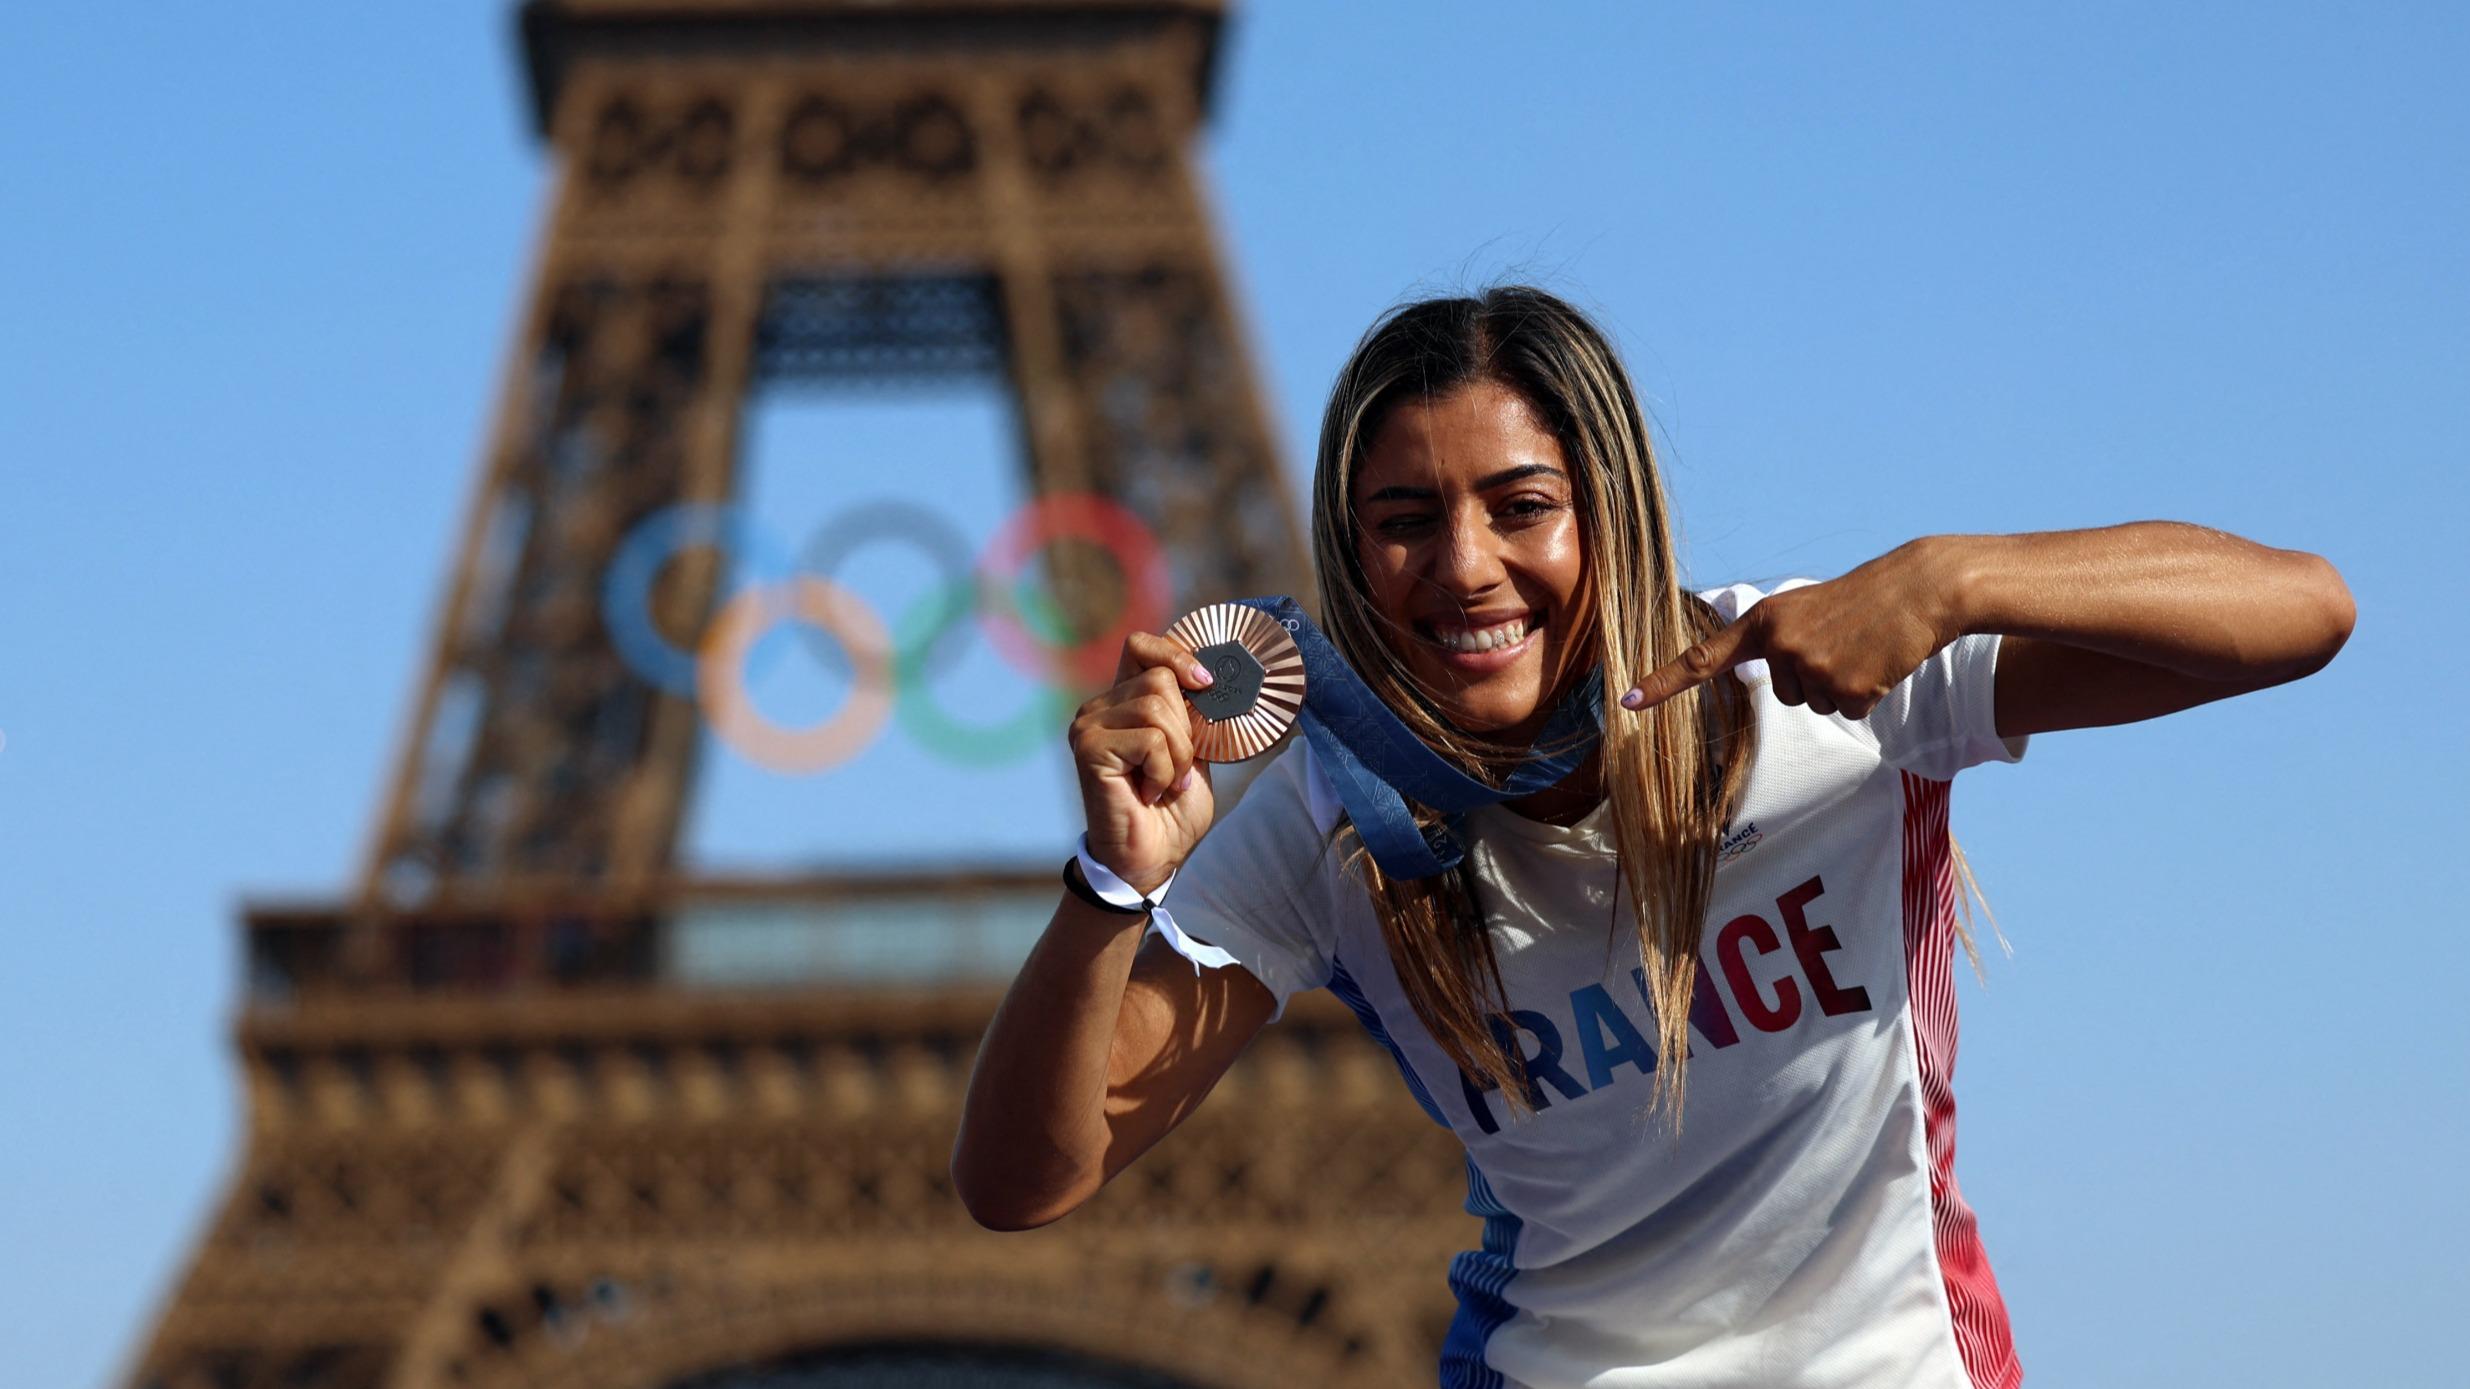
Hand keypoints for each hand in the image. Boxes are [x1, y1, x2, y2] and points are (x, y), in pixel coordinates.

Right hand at [1068, 632, 1221, 894]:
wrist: (1151, 858)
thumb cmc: (1172, 808)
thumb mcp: (1193, 750)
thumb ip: (1192, 713)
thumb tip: (1211, 679)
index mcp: (1122, 700)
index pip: (1142, 645)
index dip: (1177, 656)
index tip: (1206, 684)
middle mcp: (1099, 707)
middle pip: (1159, 679)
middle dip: (1187, 727)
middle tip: (1180, 768)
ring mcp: (1088, 727)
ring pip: (1156, 708)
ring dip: (1178, 754)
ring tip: (1167, 783)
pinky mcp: (1088, 750)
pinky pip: (1149, 740)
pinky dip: (1165, 770)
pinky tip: (1150, 793)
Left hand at [1620, 542, 1961, 717]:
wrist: (1918, 589)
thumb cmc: (1862, 599)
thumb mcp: (1805, 609)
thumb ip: (1777, 640)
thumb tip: (1775, 680)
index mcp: (1763, 622)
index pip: (1703, 659)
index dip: (1664, 683)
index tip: (1628, 701)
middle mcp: (1779, 646)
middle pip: (1783, 694)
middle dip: (1814, 676)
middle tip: (1842, 641)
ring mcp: (1811, 669)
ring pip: (1814, 704)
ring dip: (1841, 684)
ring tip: (1861, 647)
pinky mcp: (1847, 690)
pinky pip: (1847, 712)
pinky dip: (1867, 694)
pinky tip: (1878, 663)